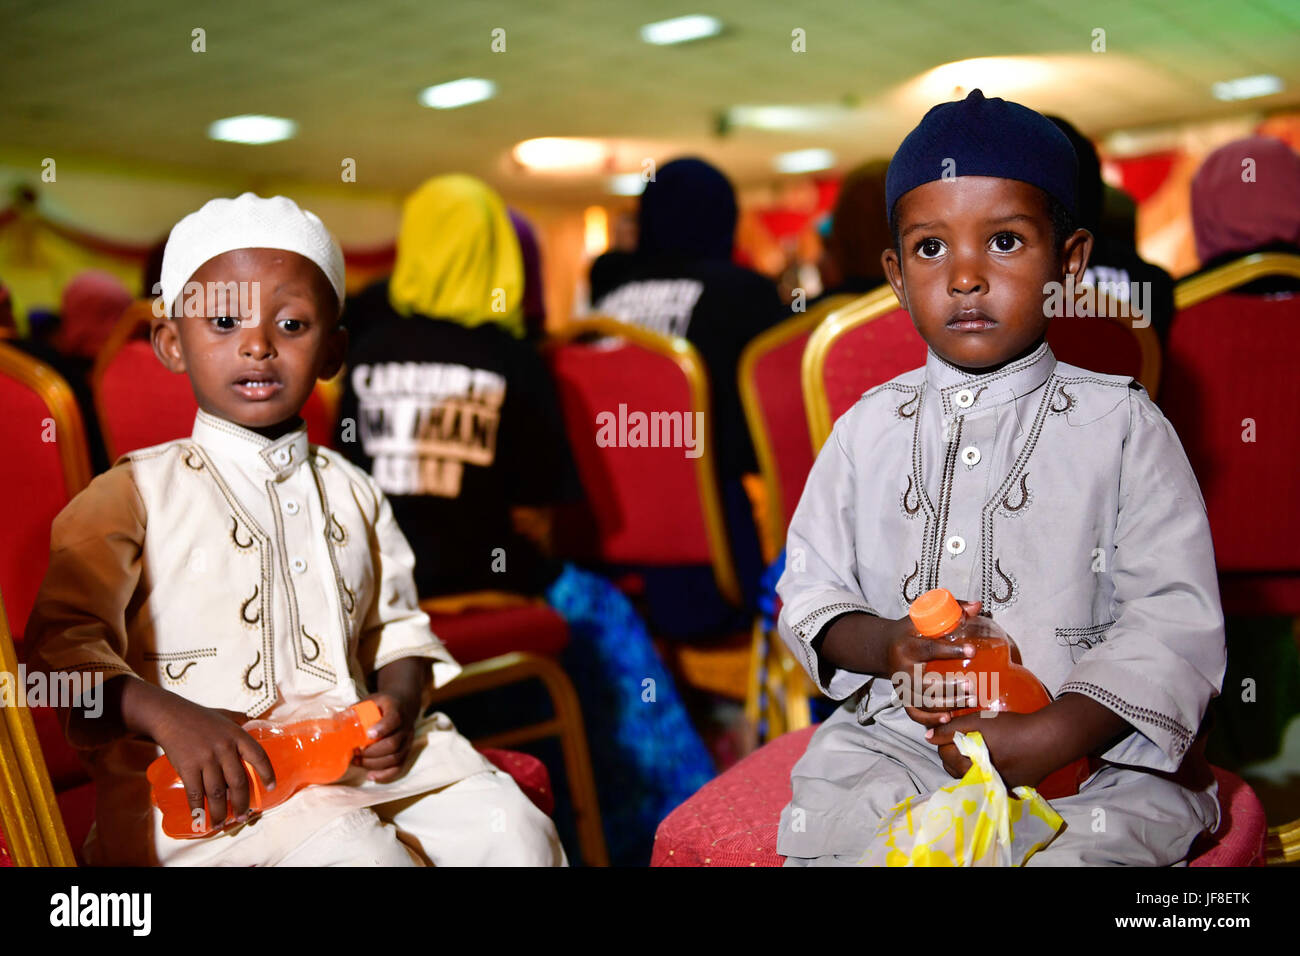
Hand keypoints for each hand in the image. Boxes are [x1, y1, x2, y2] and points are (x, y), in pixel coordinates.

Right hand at [146, 694, 274, 831]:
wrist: (169, 716)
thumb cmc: (200, 716)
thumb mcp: (226, 714)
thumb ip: (241, 720)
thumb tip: (256, 723)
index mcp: (237, 735)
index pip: (258, 756)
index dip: (267, 773)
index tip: (271, 787)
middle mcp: (224, 748)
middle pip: (238, 782)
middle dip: (241, 803)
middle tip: (243, 816)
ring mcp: (205, 759)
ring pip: (217, 792)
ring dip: (220, 812)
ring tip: (222, 824)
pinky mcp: (187, 767)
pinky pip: (195, 793)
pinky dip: (198, 808)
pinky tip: (201, 818)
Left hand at [354, 691, 417, 782]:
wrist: (402, 705)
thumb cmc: (380, 705)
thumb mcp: (368, 701)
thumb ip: (353, 712)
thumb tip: (332, 724)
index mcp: (395, 709)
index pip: (393, 719)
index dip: (382, 729)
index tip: (368, 735)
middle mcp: (405, 726)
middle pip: (393, 743)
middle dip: (372, 753)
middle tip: (356, 753)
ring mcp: (407, 740)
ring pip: (395, 757)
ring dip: (374, 764)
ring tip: (358, 762)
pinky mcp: (406, 751)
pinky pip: (399, 767)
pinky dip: (384, 775)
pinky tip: (370, 775)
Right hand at [885, 599, 983, 729]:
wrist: (885, 647)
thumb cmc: (912, 631)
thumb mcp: (925, 617)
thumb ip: (951, 610)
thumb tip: (977, 606)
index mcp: (907, 645)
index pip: (928, 648)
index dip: (950, 650)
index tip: (971, 650)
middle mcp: (902, 668)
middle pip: (926, 683)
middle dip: (950, 687)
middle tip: (972, 686)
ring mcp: (902, 686)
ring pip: (924, 701)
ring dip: (947, 704)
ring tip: (970, 700)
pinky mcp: (903, 697)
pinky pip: (914, 714)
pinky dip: (929, 719)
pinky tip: (948, 718)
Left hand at [925, 711, 1056, 788]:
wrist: (1048, 739)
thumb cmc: (1011, 728)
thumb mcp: (978, 722)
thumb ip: (950, 729)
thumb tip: (928, 737)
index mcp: (969, 766)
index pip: (944, 756)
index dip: (944, 741)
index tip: (951, 730)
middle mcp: (980, 782)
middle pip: (955, 769)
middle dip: (952, 754)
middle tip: (960, 738)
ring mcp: (996, 788)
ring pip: (971, 777)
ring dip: (967, 763)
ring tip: (974, 747)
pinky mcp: (1011, 789)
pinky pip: (989, 781)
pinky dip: (985, 771)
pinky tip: (992, 758)